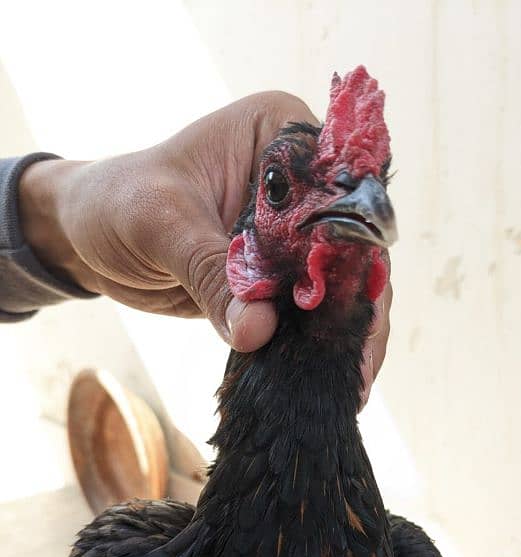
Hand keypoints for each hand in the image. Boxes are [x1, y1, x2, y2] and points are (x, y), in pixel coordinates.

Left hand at [19, 92, 391, 399]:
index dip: (351, 251)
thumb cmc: (117, 202)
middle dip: (357, 307)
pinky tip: (330, 379)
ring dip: (344, 335)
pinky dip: (315, 345)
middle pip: (351, 247)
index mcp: (282, 135)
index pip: (338, 193)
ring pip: (339, 286)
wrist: (88, 232)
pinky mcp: (281, 273)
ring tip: (352, 384)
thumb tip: (260, 331)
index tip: (351, 310)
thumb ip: (210, 272)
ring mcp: (294, 231)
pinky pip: (308, 312)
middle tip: (359, 365)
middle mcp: (301, 181)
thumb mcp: (160, 226)